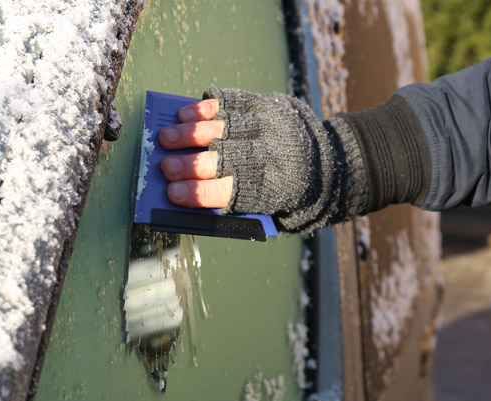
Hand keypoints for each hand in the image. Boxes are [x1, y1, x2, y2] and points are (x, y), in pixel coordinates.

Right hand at [157, 86, 366, 232]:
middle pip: (226, 157)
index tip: (173, 193)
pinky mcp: (266, 103)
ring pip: (226, 125)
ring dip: (192, 132)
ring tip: (166, 137)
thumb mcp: (266, 209)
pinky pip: (232, 101)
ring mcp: (271, 124)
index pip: (231, 191)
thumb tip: (184, 194)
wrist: (326, 162)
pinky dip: (206, 108)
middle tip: (165, 166)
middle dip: (191, 163)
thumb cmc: (282, 192)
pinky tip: (185, 115)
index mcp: (273, 189)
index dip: (200, 193)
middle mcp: (274, 154)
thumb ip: (230, 203)